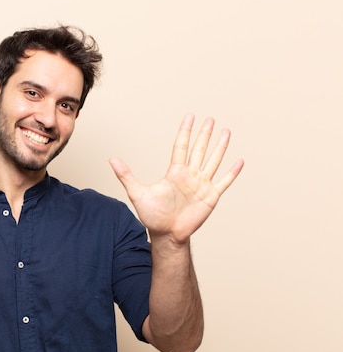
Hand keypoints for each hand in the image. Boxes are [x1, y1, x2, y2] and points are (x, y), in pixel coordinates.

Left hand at [110, 114, 243, 243]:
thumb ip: (126, 175)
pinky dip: (232, 172)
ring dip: (219, 147)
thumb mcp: (137, 193)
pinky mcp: (210, 197)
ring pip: (213, 161)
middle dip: (204, 135)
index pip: (181, 146)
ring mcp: (201, 185)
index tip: (190, 117)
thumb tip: (112, 159)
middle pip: (199, 150)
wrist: (166, 234)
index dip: (185, 131)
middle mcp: (189, 176)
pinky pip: (223, 182)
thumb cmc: (152, 216)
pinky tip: (239, 161)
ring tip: (226, 132)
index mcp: (174, 172)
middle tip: (210, 119)